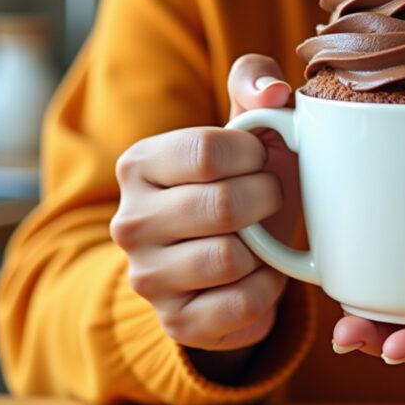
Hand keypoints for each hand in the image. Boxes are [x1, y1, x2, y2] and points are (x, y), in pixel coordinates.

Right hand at [109, 54, 302, 352]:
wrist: (226, 255)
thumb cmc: (239, 178)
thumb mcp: (245, 124)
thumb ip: (256, 82)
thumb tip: (275, 92)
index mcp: (139, 164)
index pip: (207, 150)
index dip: (254, 154)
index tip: (264, 158)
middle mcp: (129, 222)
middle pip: (223, 205)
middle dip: (267, 197)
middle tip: (272, 196)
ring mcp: (147, 277)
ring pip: (229, 259)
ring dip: (266, 246)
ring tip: (264, 234)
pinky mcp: (176, 321)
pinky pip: (241, 305)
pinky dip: (268, 288)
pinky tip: (264, 272)